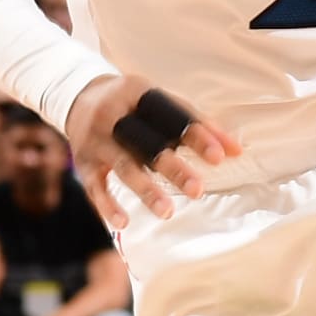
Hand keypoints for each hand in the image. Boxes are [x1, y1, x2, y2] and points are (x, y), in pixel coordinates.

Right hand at [67, 73, 240, 227]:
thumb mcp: (161, 104)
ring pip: (123, 166)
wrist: (78, 96)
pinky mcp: (82, 161)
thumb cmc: (135, 105)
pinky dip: (107, 205)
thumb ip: (198, 123)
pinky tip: (124, 222)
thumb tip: (237, 150)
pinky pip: (94, 186)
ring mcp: (95, 139)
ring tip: (167, 212)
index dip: (196, 135)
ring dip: (146, 190)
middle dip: (172, 167)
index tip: (219, 157)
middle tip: (198, 190)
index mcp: (138, 93)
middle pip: (146, 142)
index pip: (171, 115)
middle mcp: (113, 114)